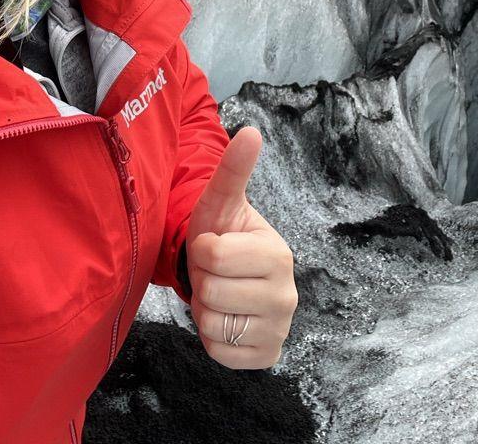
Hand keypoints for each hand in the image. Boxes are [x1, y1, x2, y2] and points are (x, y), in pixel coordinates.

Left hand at [186, 127, 297, 369]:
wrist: (224, 275)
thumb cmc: (222, 234)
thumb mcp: (221, 201)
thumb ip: (234, 169)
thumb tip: (250, 131)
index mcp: (278, 254)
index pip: (211, 255)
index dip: (201, 249)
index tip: (213, 245)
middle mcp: (287, 295)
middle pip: (212, 291)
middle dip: (202, 280)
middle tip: (214, 272)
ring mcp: (280, 329)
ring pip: (212, 325)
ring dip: (204, 308)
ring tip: (218, 292)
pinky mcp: (266, 357)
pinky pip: (218, 352)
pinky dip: (210, 338)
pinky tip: (224, 317)